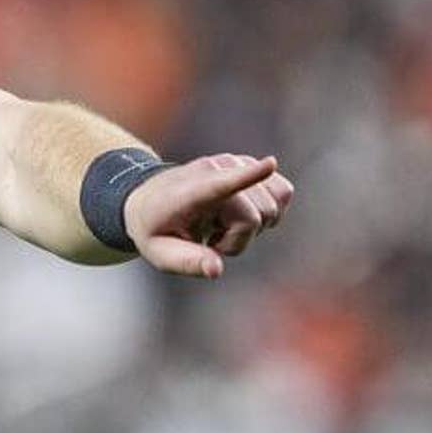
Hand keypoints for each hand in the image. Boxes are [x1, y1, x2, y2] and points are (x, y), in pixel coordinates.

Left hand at [123, 153, 293, 278]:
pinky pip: (282, 192)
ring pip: (272, 208)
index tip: (270, 164)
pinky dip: (269, 211)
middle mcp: (215, 170)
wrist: (149, 199)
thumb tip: (216, 270)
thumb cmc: (156, 229)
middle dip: (238, 241)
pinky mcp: (248, 163)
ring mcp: (234, 162)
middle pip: (254, 218)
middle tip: (208, 238)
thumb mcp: (161, 254)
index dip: (247, 176)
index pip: (221, 184)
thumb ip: (188, 262)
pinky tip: (239, 214)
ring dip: (251, 227)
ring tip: (220, 223)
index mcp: (190, 192)